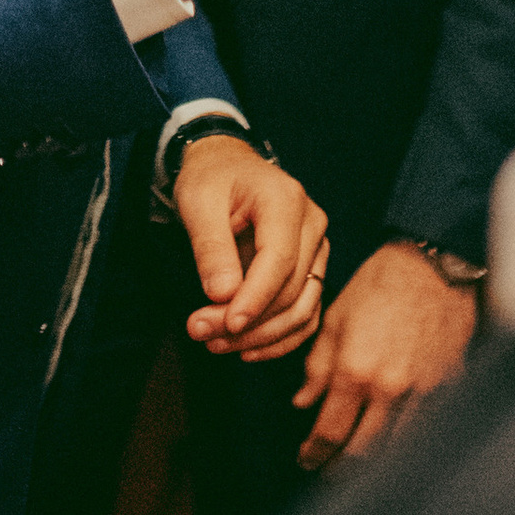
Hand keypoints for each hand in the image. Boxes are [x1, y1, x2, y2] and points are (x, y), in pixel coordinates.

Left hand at [172, 134, 329, 354]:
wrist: (225, 166)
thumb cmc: (210, 179)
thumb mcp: (198, 202)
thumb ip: (211, 248)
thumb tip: (223, 296)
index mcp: (286, 200)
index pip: (279, 260)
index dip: (254, 298)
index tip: (226, 324)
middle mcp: (312, 224)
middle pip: (291, 288)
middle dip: (248, 320)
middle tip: (201, 333)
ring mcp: (317, 248)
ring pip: (303, 307)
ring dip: (262, 335)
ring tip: (217, 344)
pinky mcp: (311, 268)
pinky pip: (305, 313)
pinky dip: (280, 337)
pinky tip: (247, 349)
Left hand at [294, 238, 478, 467]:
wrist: (431, 266)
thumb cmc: (379, 285)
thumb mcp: (334, 320)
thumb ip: (317, 367)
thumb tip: (304, 403)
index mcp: (355, 371)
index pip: (330, 432)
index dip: (314, 453)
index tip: (306, 459)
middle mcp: (390, 390)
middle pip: (363, 451)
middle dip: (341, 465)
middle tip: (328, 466)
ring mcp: (424, 392)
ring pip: (396, 447)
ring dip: (374, 458)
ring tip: (356, 458)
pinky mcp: (448, 388)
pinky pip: (425, 428)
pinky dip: (406, 438)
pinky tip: (393, 435)